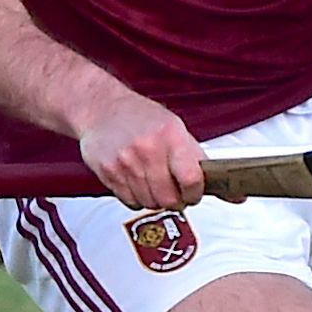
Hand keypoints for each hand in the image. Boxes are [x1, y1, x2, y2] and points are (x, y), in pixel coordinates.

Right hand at [77, 88, 206, 210]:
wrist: (101, 108)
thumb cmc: (138, 116)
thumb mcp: (173, 126)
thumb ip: (192, 155)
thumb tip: (210, 180)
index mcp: (170, 136)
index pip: (191, 179)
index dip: (195, 193)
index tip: (193, 194)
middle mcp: (148, 149)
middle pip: (169, 198)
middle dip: (175, 200)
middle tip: (174, 192)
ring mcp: (126, 163)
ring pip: (150, 203)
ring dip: (155, 199)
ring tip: (154, 184)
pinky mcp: (109, 173)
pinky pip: (130, 201)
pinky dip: (137, 198)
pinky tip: (137, 183)